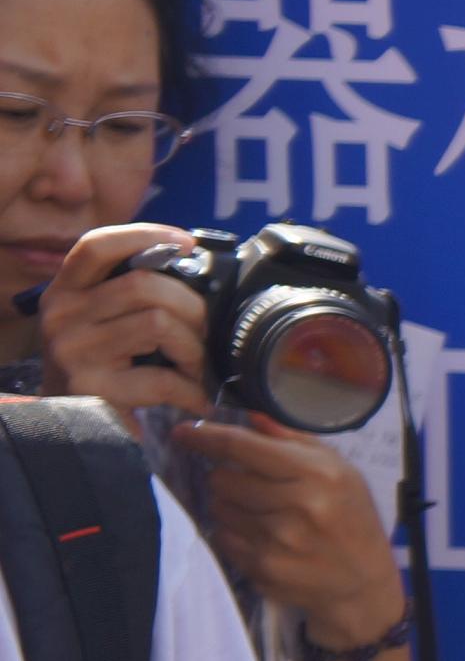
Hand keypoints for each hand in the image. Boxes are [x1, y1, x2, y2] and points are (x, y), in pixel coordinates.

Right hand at [36, 225, 212, 418]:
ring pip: (159, 324)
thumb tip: (196, 267)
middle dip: (192, 307)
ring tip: (199, 368)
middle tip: (207, 331)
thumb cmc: (101, 367)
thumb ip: (131, 295)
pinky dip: (191, 390)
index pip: (96, 246)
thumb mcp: (102, 321)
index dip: (144, 235)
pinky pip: (162, 378)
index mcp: (64, 290)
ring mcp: (72, 350)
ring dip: (195, 349)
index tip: (188, 243)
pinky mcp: (91, 387)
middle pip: (144, 285)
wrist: (71, 425)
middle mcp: (60, 314)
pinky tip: (196, 398)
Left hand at [175, 415, 405, 636]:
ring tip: (259, 513)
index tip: (181, 433)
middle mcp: (298, 506)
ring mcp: (278, 540)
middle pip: (222, 479)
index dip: (205, 438)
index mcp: (318, 474)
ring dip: (230, 506)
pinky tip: (260, 537)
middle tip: (248, 486)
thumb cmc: (353, 519)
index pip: (243, 448)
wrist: (364, 584)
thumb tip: (250, 418)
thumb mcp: (342, 472)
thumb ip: (295, 442)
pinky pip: (223, 538)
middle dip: (226, 477)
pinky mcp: (263, 568)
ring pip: (218, 508)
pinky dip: (234, 533)